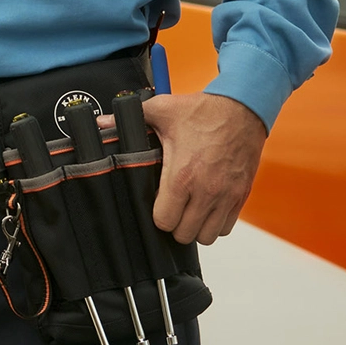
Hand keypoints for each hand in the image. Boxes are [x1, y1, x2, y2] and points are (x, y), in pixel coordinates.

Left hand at [144, 91, 266, 244]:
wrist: (243, 108)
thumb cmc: (204, 111)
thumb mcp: (163, 110)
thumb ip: (131, 119)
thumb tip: (101, 123)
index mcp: (182, 175)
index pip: (164, 221)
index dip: (157, 216)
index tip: (156, 204)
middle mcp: (206, 191)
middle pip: (185, 234)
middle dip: (175, 224)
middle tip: (171, 208)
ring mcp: (226, 196)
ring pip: (207, 236)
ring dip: (195, 227)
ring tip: (188, 210)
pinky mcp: (241, 195)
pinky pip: (226, 227)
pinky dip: (215, 223)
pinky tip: (206, 206)